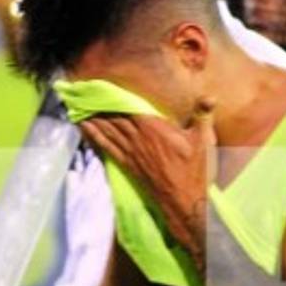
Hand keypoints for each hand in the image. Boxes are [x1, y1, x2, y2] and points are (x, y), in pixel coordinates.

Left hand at [79, 99, 215, 265]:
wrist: (182, 200)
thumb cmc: (193, 170)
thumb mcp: (203, 140)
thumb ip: (202, 115)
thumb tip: (210, 95)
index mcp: (153, 128)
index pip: (127, 106)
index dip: (111, 95)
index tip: (96, 84)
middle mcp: (138, 138)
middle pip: (112, 116)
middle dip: (96, 103)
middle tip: (78, 90)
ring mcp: (130, 152)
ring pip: (106, 130)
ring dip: (90, 117)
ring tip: (75, 105)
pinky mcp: (127, 164)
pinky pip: (106, 146)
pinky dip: (93, 136)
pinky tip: (83, 128)